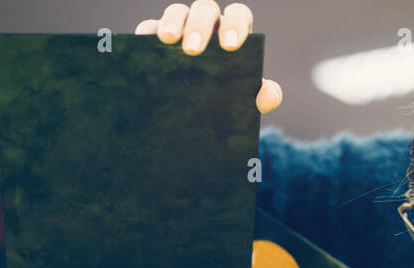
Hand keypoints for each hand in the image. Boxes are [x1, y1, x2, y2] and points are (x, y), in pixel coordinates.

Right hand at [135, 2, 282, 112]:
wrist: (197, 111)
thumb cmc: (226, 95)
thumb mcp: (244, 98)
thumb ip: (261, 96)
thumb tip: (269, 97)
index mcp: (233, 31)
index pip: (237, 16)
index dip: (235, 26)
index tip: (231, 47)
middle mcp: (207, 23)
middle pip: (205, 10)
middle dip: (200, 27)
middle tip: (193, 50)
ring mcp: (180, 26)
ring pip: (177, 11)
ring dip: (172, 22)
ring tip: (167, 41)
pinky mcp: (155, 36)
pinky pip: (149, 26)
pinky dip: (148, 32)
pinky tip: (145, 44)